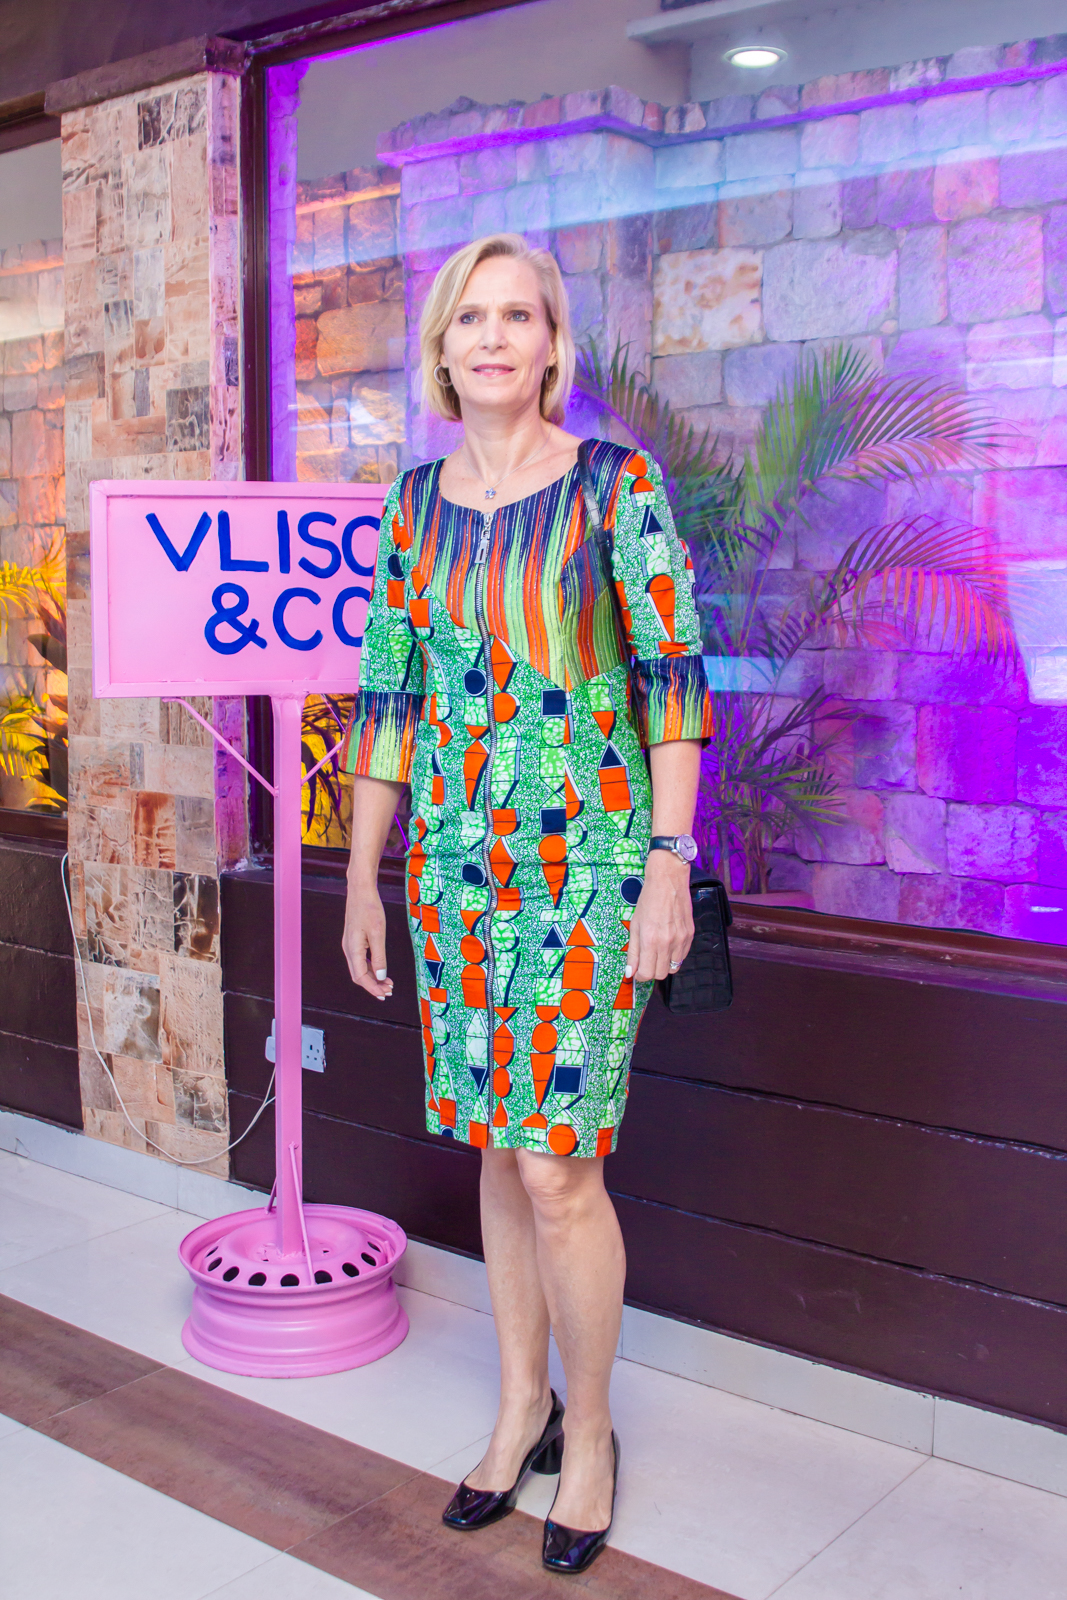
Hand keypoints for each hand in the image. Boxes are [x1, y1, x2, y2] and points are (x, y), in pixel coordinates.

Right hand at [342, 880, 393, 1000]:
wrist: (360, 890)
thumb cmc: (369, 909)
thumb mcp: (378, 933)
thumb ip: (379, 956)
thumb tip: (381, 976)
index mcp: (352, 949)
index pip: (360, 977)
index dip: (373, 988)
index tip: (385, 994)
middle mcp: (348, 949)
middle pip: (359, 976)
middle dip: (373, 985)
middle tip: (390, 990)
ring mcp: (350, 945)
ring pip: (359, 968)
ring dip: (373, 977)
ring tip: (388, 983)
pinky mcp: (353, 940)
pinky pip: (360, 960)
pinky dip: (370, 968)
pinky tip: (380, 969)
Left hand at [626, 852, 693, 981]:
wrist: (668, 881)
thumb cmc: (648, 900)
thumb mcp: (634, 925)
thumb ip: (633, 951)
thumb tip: (630, 972)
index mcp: (650, 940)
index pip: (646, 973)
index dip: (640, 975)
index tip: (637, 970)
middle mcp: (667, 943)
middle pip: (661, 974)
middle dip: (651, 972)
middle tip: (646, 961)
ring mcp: (681, 940)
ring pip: (673, 968)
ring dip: (664, 965)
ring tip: (657, 952)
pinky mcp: (690, 935)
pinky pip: (683, 957)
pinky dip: (674, 956)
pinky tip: (668, 944)